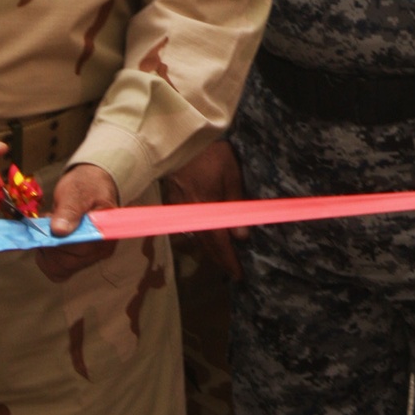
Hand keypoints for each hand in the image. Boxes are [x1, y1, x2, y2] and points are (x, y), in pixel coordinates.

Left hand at [37, 163, 118, 281]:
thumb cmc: (87, 186)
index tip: (48, 221)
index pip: (79, 249)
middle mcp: (101, 250)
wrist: (90, 186)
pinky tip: (49, 241)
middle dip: (50, 244)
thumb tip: (59, 231)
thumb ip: (70, 209)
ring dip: (47, 251)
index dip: (58, 240)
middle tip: (47, 222)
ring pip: (60, 269)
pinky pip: (57, 271)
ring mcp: (89, 258)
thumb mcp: (76, 191)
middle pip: (68, 263)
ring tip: (49, 229)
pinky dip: (47, 258)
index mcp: (105, 233)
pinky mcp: (77, 261)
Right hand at [164, 140, 245, 278]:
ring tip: (220, 256)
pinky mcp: (173, 200)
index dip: (229, 260)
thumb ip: (235, 205)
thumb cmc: (211, 154)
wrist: (180, 138)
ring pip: (196, 235)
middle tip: (231, 271)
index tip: (238, 275)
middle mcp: (191, 213)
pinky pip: (188, 224)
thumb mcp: (231, 175)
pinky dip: (199, 233)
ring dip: (209, 248)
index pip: (220, 243)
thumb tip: (241, 235)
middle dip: (219, 259)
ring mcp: (180, 208)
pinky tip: (204, 234)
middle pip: (206, 244)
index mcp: (207, 209)